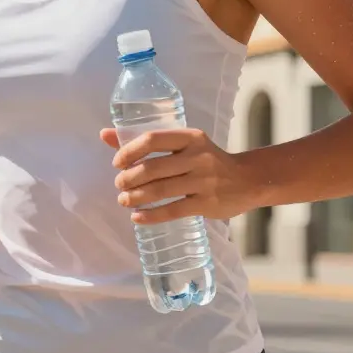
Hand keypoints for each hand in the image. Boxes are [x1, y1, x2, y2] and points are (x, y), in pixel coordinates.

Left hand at [100, 127, 256, 225]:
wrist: (247, 180)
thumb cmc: (206, 160)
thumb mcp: (184, 144)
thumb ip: (146, 141)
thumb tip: (104, 135)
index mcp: (190, 137)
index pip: (153, 139)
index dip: (129, 151)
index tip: (118, 163)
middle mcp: (198, 157)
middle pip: (153, 168)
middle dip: (129, 179)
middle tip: (120, 185)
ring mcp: (204, 181)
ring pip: (160, 190)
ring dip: (136, 197)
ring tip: (124, 200)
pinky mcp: (206, 204)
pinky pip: (173, 211)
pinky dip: (151, 215)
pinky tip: (137, 217)